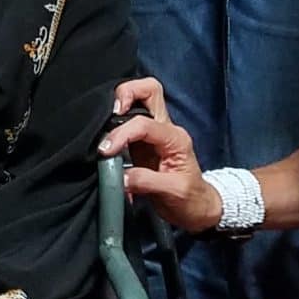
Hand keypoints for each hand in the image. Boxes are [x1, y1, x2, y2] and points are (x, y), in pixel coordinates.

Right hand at [98, 79, 219, 232]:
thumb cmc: (190, 199)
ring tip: (102, 127)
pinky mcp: (141, 142)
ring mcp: (153, 133)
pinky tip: (105, 137)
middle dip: (127, 93)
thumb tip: (120, 177)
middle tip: (110, 114)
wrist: (196, 209)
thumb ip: (146, 182)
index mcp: (175, 138)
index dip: (122, 133)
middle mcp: (165, 129)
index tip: (106, 151)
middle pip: (149, 90)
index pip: (144, 124)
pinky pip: (127, 121)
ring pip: (138, 99)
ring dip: (118, 104)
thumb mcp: (173, 192)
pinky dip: (114, 122)